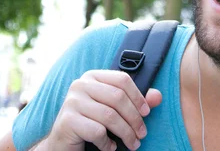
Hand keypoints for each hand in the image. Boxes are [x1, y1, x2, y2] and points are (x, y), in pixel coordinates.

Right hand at [46, 70, 161, 150]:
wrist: (61, 143)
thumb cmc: (90, 123)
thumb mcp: (113, 110)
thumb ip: (134, 102)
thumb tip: (158, 96)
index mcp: (93, 76)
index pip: (122, 79)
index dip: (138, 96)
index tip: (147, 113)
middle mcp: (80, 85)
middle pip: (118, 97)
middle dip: (134, 118)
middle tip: (142, 134)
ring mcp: (72, 102)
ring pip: (109, 116)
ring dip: (126, 133)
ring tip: (133, 144)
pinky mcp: (67, 121)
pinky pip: (96, 131)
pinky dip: (108, 143)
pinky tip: (111, 147)